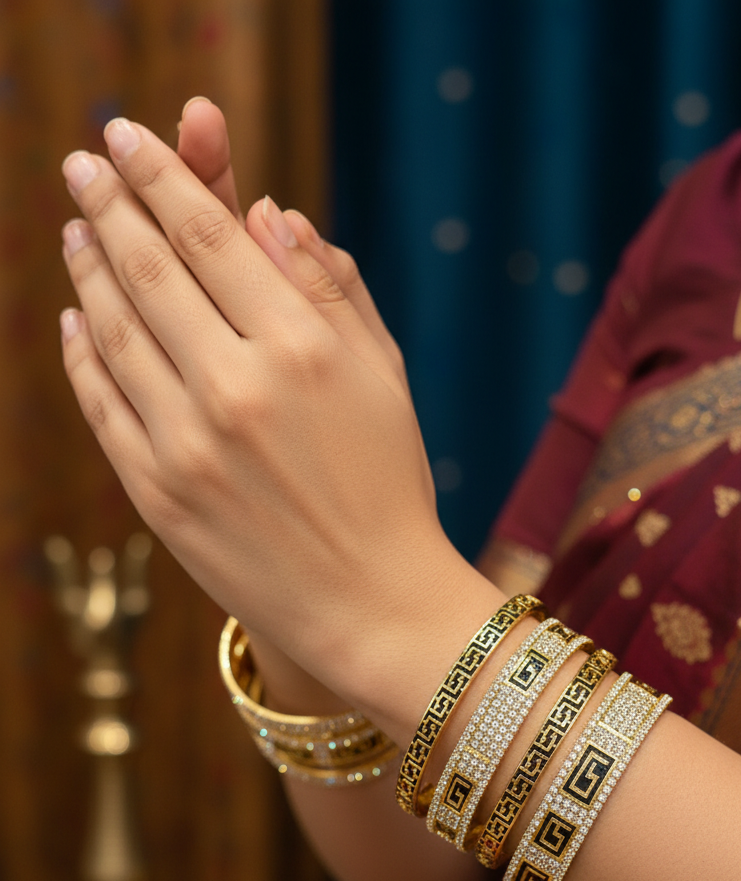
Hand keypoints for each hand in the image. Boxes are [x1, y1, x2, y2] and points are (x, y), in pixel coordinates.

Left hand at [59, 118, 488, 729]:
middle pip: (149, 268)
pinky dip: (81, 351)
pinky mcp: (157, 493)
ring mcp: (187, 443)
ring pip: (114, 329)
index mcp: (301, 346)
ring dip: (86, 268)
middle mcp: (237, 386)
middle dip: (107, 203)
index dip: (160, 176)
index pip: (210, 233)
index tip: (125, 139)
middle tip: (81, 165)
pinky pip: (101, 402)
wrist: (370, 604)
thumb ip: (328, 288)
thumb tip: (267, 213)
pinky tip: (75, 318)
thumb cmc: (388, 483)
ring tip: (74, 229)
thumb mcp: (381, 376)